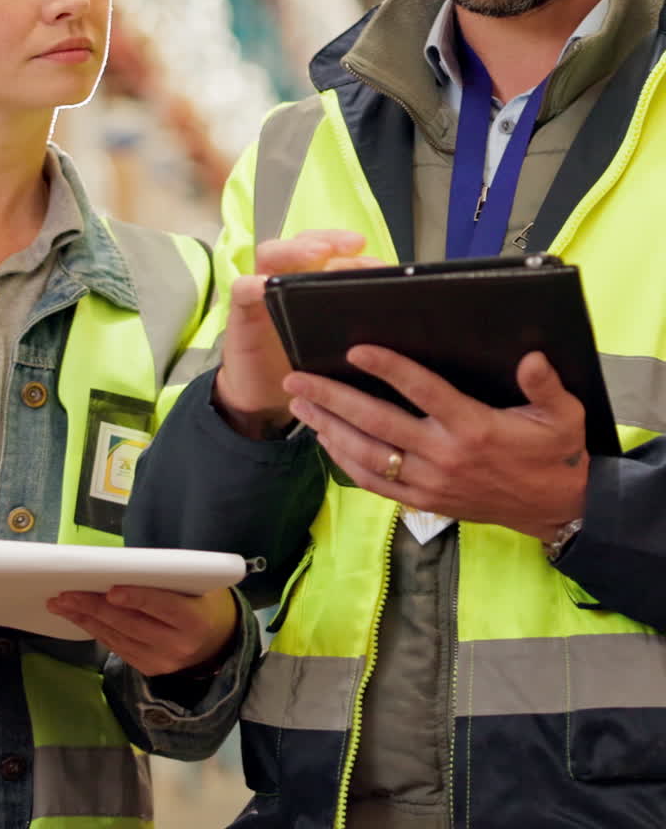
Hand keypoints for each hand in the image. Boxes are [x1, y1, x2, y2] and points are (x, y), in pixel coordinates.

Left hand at [46, 585, 237, 677]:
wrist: (219, 642)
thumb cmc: (204, 600)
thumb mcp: (197, 585)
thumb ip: (167, 580)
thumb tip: (123, 567)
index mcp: (195, 620)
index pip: (162, 606)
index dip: (136, 598)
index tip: (111, 590)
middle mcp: (178, 645)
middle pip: (131, 624)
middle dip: (95, 607)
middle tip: (67, 594)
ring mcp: (161, 662)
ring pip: (118, 637)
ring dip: (87, 619)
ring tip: (62, 604)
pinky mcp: (147, 669)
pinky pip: (117, 647)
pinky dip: (96, 630)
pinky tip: (79, 617)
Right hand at [216, 229, 370, 437]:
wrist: (266, 398)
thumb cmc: (305, 366)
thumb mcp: (336, 343)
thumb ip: (357, 322)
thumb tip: (401, 311)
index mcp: (311, 283)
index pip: (330, 250)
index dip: (352, 249)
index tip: (375, 257)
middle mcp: (286, 280)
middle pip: (303, 244)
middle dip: (329, 240)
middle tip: (352, 247)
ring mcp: (261, 293)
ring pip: (271, 254)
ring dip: (295, 250)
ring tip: (317, 252)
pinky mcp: (241, 313)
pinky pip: (242, 289)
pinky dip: (253, 284)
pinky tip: (266, 286)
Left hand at [286, 348, 588, 539]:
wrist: (556, 509)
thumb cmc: (555, 453)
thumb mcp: (563, 415)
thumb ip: (545, 385)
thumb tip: (530, 357)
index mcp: (474, 428)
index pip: (423, 392)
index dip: (388, 369)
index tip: (356, 350)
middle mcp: (444, 455)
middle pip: (377, 423)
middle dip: (333, 399)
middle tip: (297, 379)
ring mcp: (430, 482)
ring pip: (367, 454)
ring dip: (329, 428)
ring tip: (301, 404)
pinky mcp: (424, 500)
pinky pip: (375, 483)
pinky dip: (345, 462)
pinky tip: (326, 440)